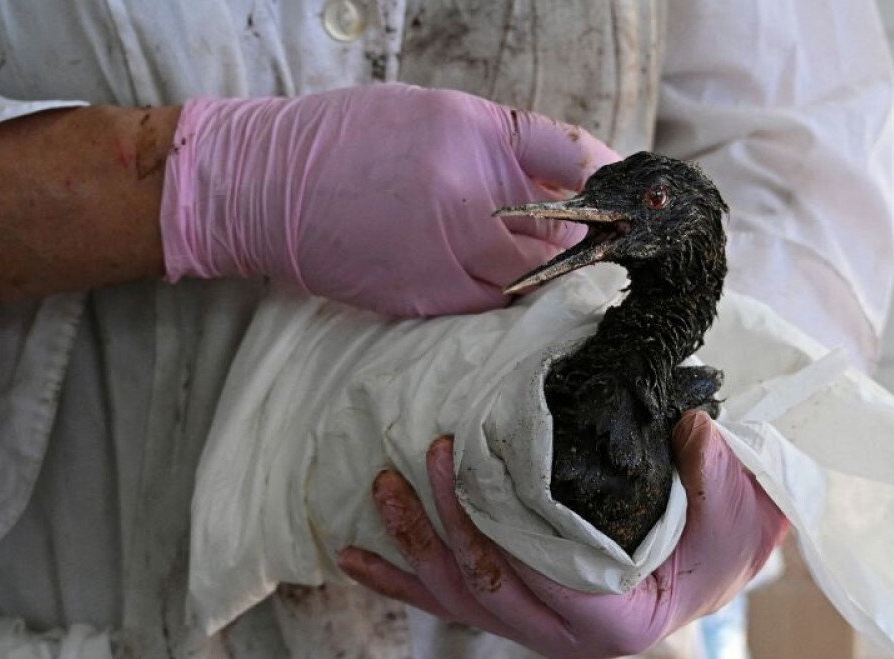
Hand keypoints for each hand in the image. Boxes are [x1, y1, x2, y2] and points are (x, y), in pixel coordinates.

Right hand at [160, 84, 617, 316]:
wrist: (265, 186)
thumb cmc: (346, 141)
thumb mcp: (430, 115)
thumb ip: (499, 147)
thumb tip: (565, 180)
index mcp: (472, 135)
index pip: (572, 157)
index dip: (608, 182)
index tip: (629, 199)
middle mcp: (468, 197)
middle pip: (561, 237)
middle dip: (577, 243)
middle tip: (582, 244)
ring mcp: (447, 255)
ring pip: (528, 282)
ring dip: (539, 277)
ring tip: (525, 266)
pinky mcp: (424, 300)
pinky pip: (486, 308)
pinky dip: (497, 298)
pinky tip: (477, 282)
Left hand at [337, 412, 787, 658]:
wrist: (707, 577)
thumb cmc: (718, 547)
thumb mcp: (731, 512)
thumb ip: (711, 472)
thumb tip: (692, 426)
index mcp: (609, 618)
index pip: (541, 578)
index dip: (497, 528)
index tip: (467, 465)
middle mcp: (558, 635)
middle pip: (484, 586)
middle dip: (443, 526)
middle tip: (421, 463)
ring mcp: (527, 627)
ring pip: (455, 597)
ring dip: (411, 546)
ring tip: (380, 492)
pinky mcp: (506, 609)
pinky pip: (444, 600)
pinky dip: (395, 579)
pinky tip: (353, 558)